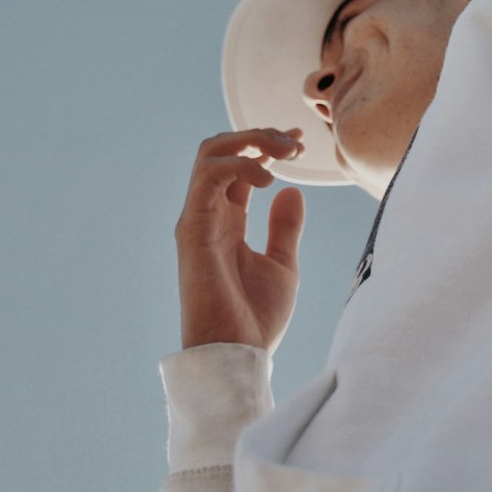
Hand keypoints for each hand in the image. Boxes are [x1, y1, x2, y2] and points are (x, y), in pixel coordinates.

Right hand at [175, 127, 305, 353]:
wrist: (239, 356)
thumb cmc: (256, 320)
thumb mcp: (282, 265)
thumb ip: (284, 228)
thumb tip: (291, 192)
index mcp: (228, 222)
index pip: (241, 168)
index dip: (267, 147)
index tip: (298, 142)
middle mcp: (209, 214)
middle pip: (222, 150)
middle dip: (258, 136)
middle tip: (292, 144)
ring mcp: (198, 219)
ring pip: (211, 153)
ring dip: (249, 141)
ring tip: (282, 152)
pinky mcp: (192, 228)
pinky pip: (208, 176)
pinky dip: (238, 164)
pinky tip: (267, 178)